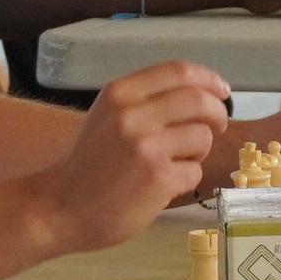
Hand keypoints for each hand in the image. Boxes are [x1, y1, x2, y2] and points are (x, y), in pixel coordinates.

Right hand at [41, 60, 234, 247]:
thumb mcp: (106, 116)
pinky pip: (194, 171)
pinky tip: (163, 186)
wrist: (58, 208)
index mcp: (119, 93)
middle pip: (199, 100)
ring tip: (175, 163)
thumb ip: (144, 101)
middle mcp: (132, 115)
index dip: (208, 79)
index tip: (221, 90)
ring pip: (202, 136)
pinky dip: (186, 180)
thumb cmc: (87, 164)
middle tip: (217, 126)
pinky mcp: (158, 179)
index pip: (178, 71)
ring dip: (198, 152)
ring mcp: (146, 147)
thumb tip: (199, 93)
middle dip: (217, 113)